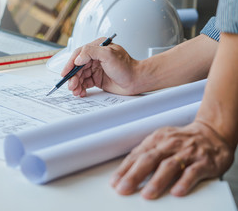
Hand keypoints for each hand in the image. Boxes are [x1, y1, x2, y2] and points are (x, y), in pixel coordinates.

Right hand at [61, 38, 138, 96]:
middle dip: (73, 77)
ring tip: (76, 91)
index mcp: (98, 47)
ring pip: (80, 76)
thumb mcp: (109, 55)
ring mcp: (96, 68)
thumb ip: (91, 52)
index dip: (70, 64)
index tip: (65, 73)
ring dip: (76, 84)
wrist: (136, 81)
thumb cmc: (127, 67)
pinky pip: (85, 83)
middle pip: (78, 67)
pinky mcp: (97, 78)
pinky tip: (81, 92)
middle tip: (71, 85)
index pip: (79, 54)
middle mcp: (95, 57)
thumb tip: (78, 58)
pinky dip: (81, 88)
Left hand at [110, 121, 233, 198]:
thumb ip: (146, 154)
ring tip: (147, 194)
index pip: (136, 155)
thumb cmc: (182, 141)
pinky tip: (176, 192)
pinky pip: (193, 172)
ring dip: (156, 181)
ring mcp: (187, 153)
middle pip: (149, 159)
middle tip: (124, 189)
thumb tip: (125, 171)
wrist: (212, 133)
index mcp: (156, 140)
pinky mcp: (204, 162)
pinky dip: (184, 182)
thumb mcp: (161, 142)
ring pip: (169, 166)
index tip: (115, 182)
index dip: (124, 169)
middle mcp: (170, 145)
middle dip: (134, 175)